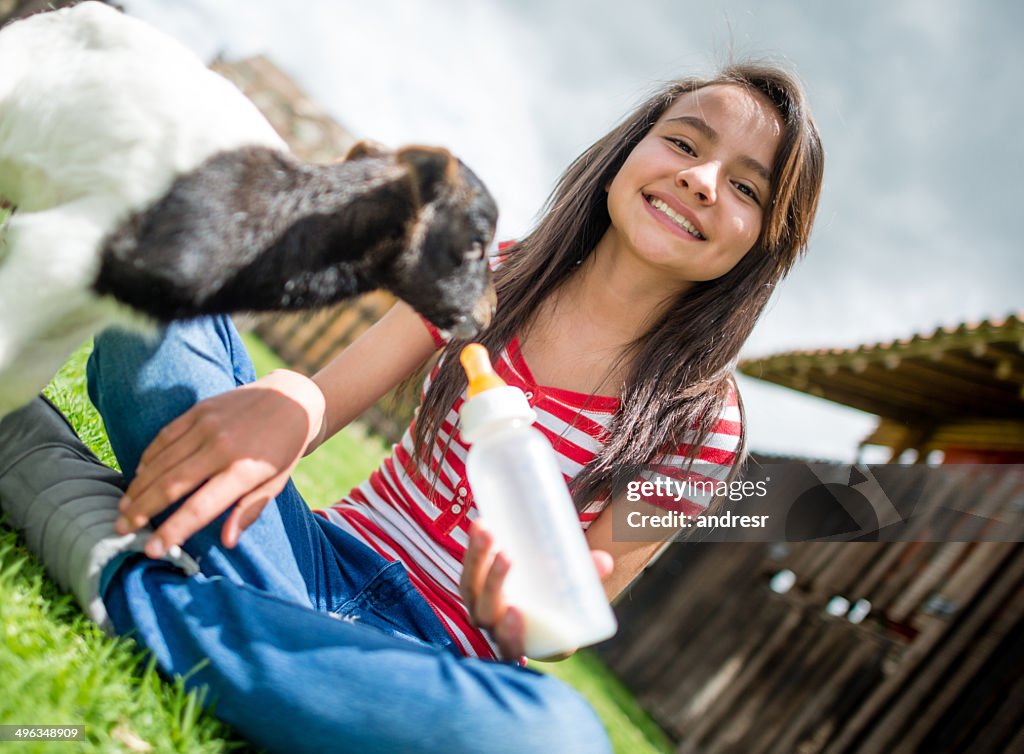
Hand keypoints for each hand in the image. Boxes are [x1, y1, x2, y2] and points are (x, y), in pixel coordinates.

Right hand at [114, 369, 324, 555]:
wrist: (292, 399)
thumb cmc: (284, 448)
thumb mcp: (277, 483)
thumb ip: (250, 510)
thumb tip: (228, 542)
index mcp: (244, 470)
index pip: (200, 507)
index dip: (173, 530)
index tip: (152, 551)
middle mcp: (222, 446)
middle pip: (170, 485)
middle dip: (142, 511)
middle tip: (121, 531)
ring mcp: (207, 425)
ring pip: (161, 461)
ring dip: (138, 487)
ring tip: (123, 509)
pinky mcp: (199, 409)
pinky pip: (165, 436)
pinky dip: (148, 457)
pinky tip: (138, 475)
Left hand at [459, 519, 614, 659]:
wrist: (550, 592)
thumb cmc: (568, 601)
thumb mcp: (582, 595)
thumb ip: (589, 579)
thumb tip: (604, 561)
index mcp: (525, 644)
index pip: (510, 648)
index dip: (509, 634)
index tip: (515, 611)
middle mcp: (497, 629)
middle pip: (486, 613)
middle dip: (494, 584)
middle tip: (508, 556)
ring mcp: (482, 607)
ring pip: (471, 589)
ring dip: (478, 560)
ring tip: (488, 531)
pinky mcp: (476, 585)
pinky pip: (469, 569)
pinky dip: (473, 549)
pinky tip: (480, 525)